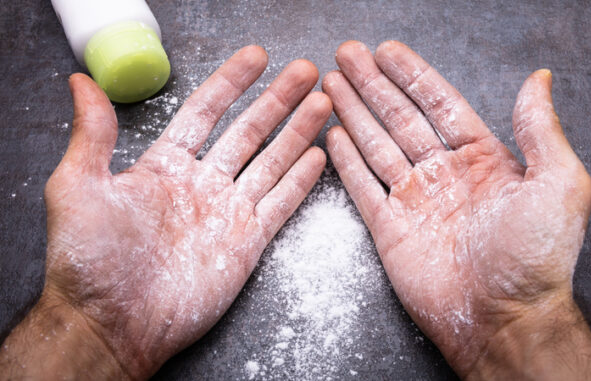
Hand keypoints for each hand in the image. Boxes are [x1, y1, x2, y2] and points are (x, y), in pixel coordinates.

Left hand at [0, 46, 329, 379]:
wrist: (114, 324)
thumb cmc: (89, 262)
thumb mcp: (78, 187)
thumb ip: (92, 134)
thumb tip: (82, 82)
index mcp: (164, 167)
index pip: (205, 112)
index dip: (231, 82)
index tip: (256, 58)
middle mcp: (201, 185)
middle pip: (248, 131)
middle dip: (277, 100)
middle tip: (305, 72)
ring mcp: (227, 213)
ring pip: (271, 162)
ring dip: (297, 132)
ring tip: (321, 102)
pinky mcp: (247, 243)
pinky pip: (280, 204)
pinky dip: (300, 181)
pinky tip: (317, 156)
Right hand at [324, 41, 590, 378]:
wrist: (504, 318)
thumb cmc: (536, 257)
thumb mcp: (558, 183)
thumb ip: (540, 129)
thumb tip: (538, 79)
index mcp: (482, 159)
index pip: (438, 104)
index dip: (411, 75)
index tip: (386, 51)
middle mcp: (445, 174)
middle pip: (399, 118)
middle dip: (372, 86)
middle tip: (346, 56)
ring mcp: (415, 201)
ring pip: (377, 145)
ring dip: (354, 113)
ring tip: (331, 84)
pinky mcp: (390, 230)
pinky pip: (363, 188)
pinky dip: (347, 162)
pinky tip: (333, 135)